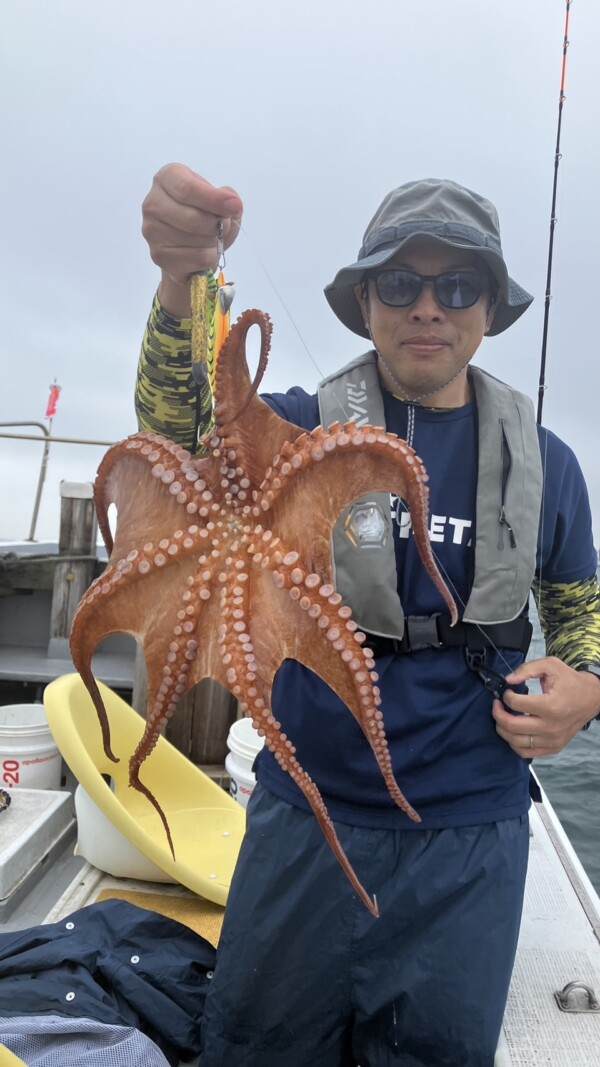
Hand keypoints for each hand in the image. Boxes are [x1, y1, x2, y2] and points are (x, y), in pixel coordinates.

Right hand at [142, 163, 243, 314]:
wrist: (191, 247)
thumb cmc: (205, 216)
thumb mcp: (219, 200)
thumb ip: (228, 197)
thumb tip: (233, 204)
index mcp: (167, 178)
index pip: (187, 188)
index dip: (213, 199)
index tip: (234, 206)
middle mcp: (153, 202)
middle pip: (191, 218)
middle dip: (216, 225)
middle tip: (224, 226)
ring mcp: (152, 230)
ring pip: (194, 240)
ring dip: (213, 241)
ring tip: (211, 237)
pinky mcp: (159, 255)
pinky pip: (195, 258)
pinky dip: (208, 257)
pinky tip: (203, 251)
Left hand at [492, 656, 599, 757]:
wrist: (591, 698)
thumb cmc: (569, 681)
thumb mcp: (550, 665)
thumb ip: (527, 669)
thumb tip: (508, 680)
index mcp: (550, 705)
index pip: (516, 704)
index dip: (506, 696)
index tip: (507, 692)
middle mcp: (551, 726)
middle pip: (511, 725)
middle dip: (497, 714)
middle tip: (497, 705)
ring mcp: (552, 740)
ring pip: (515, 741)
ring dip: (502, 729)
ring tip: (502, 718)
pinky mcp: (554, 748)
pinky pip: (526, 753)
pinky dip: (514, 744)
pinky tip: (513, 732)